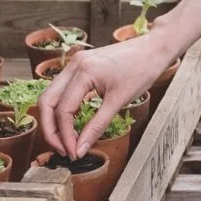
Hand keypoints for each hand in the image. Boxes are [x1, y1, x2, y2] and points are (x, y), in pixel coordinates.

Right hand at [38, 36, 169, 159]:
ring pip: (51, 95)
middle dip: (50, 130)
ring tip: (65, 141)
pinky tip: (72, 123)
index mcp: (83, 71)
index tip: (74, 153)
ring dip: (53, 120)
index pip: (63, 110)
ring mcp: (75, 63)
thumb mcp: (119, 101)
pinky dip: (62, 107)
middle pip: (46, 102)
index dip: (65, 136)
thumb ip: (96, 126)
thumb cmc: (142, 69)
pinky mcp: (80, 65)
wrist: (154, 48)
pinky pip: (62, 89)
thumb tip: (80, 149)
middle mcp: (74, 64)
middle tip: (63, 150)